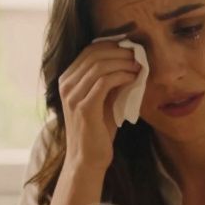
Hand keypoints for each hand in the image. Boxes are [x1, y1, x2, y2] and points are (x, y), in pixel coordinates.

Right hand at [57, 36, 141, 168]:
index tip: (130, 47)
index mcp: (67, 80)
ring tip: (138, 66)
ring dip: (123, 62)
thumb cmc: (98, 130)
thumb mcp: (103, 99)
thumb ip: (110, 80)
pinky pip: (104, 82)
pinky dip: (122, 76)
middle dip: (119, 51)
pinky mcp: (84, 107)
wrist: (88, 158)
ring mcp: (73, 96)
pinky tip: (133, 78)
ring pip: (100, 66)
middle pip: (94, 54)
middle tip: (138, 55)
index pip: (89, 51)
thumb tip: (129, 60)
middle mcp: (66, 85)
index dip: (111, 45)